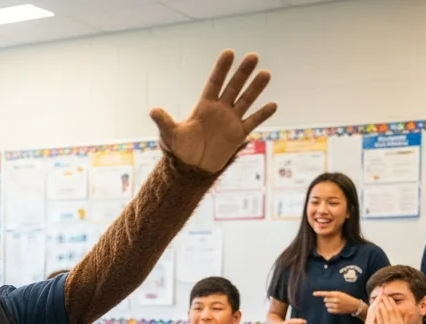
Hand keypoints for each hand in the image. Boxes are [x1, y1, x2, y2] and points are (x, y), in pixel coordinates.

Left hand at [150, 51, 275, 174]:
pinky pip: (252, 122)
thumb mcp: (170, 136)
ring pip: (246, 100)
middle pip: (233, 87)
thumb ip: (164, 122)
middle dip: (243, 72)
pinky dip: (262, 114)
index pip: (215, 82)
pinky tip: (273, 105)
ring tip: (266, 73)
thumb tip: (153, 111)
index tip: (229, 52)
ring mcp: (230, 120)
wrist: (191, 169)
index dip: (221, 68)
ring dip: (256, 88)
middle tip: (253, 56)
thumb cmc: (179, 151)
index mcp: (204, 106)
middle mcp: (219, 109)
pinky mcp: (238, 134)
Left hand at [313, 291, 363, 315]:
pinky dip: (331, 309)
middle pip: (325, 300)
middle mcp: (336, 300)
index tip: (313, 294)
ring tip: (336, 304)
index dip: (319, 293)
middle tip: (334, 300)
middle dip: (327, 300)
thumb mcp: (340, 294)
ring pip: (326, 305)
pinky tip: (336, 308)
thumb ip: (332, 294)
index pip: (326, 293)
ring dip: (329, 304)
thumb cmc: (346, 298)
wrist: (354, 305)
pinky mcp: (337, 311)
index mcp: (337, 294)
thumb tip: (324, 297)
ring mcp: (336, 306)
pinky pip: (329, 310)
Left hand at [375, 299, 408, 323]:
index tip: (389, 297)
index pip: (396, 309)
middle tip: (383, 294)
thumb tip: (410, 312)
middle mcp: (395, 322)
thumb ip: (406, 320)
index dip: (392, 302)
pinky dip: (378, 312)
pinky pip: (380, 318)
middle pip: (390, 308)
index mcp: (400, 321)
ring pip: (385, 312)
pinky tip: (376, 307)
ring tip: (379, 298)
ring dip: (382, 304)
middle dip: (386, 301)